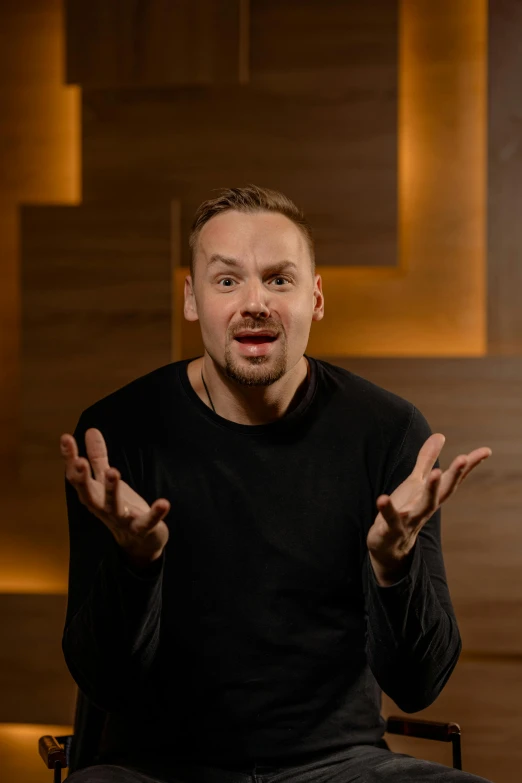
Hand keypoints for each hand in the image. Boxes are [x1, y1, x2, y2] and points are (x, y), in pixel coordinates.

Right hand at [61, 428, 169, 567]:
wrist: (139, 543)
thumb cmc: (121, 508)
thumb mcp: (107, 482)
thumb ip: (100, 458)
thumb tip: (91, 430)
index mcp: (94, 495)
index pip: (77, 477)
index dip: (70, 458)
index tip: (66, 438)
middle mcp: (103, 508)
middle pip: (88, 495)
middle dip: (82, 479)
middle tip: (80, 462)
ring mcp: (121, 520)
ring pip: (113, 506)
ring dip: (112, 490)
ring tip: (113, 471)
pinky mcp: (141, 529)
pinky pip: (147, 522)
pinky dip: (155, 514)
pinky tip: (164, 503)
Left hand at [367, 434, 491, 585]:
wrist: (389, 549)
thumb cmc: (405, 511)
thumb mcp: (415, 483)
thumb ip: (426, 461)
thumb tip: (440, 435)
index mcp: (431, 496)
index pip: (453, 480)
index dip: (468, 466)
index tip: (485, 451)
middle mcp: (424, 508)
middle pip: (443, 492)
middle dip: (454, 476)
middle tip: (464, 458)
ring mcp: (410, 521)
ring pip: (423, 507)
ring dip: (431, 491)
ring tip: (437, 473)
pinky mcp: (390, 530)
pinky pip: (390, 521)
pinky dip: (387, 510)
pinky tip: (382, 498)